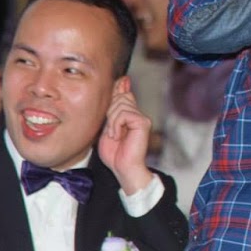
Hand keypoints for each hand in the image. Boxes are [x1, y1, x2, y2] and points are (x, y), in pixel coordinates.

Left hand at [96, 80, 153, 194]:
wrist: (123, 169)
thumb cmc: (115, 154)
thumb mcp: (108, 129)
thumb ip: (111, 113)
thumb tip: (115, 98)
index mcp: (130, 115)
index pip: (124, 94)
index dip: (119, 88)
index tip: (120, 81)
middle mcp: (138, 114)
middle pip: (120, 98)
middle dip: (110, 112)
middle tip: (111, 130)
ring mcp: (142, 118)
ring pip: (120, 105)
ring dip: (112, 121)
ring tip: (114, 135)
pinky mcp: (143, 123)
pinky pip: (124, 114)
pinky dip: (116, 125)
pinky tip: (117, 135)